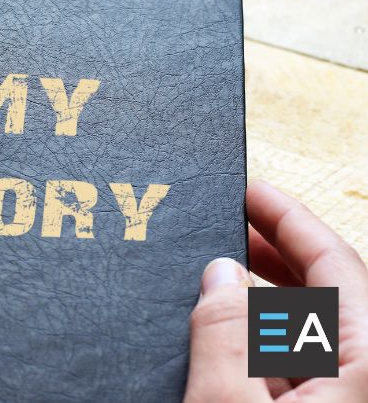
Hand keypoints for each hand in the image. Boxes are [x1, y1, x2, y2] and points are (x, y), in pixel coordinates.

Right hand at [185, 180, 367, 401]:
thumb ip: (224, 333)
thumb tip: (221, 274)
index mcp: (366, 363)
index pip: (335, 264)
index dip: (289, 220)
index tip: (252, 192)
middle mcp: (367, 380)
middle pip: (332, 294)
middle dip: (277, 255)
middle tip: (232, 227)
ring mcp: (348, 400)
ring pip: (316, 336)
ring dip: (267, 304)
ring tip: (221, 281)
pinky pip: (305, 372)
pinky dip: (266, 347)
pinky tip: (229, 345)